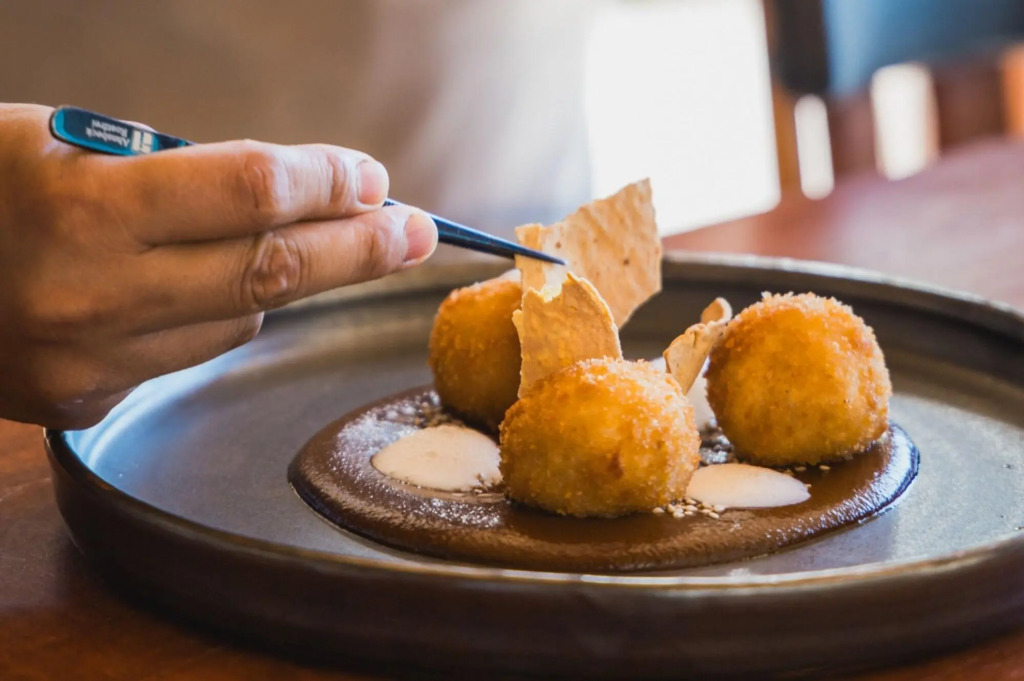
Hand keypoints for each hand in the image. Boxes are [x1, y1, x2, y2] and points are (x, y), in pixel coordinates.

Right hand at [0, 104, 437, 428]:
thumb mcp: (69, 144)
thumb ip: (181, 176)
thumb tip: (293, 196)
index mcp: (82, 205)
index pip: (250, 193)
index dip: (326, 179)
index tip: (371, 176)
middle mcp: (89, 293)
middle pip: (273, 270)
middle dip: (362, 248)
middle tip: (420, 232)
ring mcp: (88, 357)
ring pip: (242, 319)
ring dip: (292, 280)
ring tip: (320, 245)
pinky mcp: (83, 398)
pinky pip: (190, 353)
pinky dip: (222, 317)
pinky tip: (214, 289)